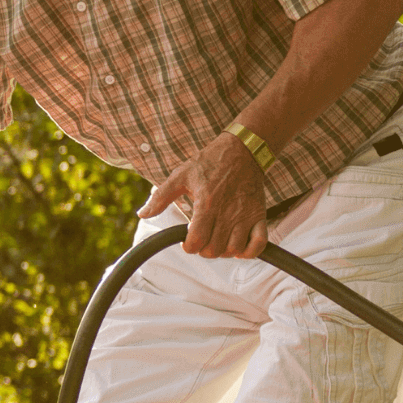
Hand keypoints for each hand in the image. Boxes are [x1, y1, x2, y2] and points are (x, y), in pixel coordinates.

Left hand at [136, 133, 268, 257]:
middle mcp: (227, 213)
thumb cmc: (209, 162)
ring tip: (216, 240)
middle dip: (203, 249)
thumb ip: (161, 197)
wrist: (242, 150)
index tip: (187, 240)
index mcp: (206, 204)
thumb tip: (142, 214)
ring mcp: (245, 215)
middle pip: (214, 250)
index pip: (196, 241)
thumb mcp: (180, 175)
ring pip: (234, 250)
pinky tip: (238, 246)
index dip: (188, 246)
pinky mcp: (259, 215)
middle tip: (201, 238)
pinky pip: (259, 243)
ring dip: (223, 251)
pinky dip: (249, 251)